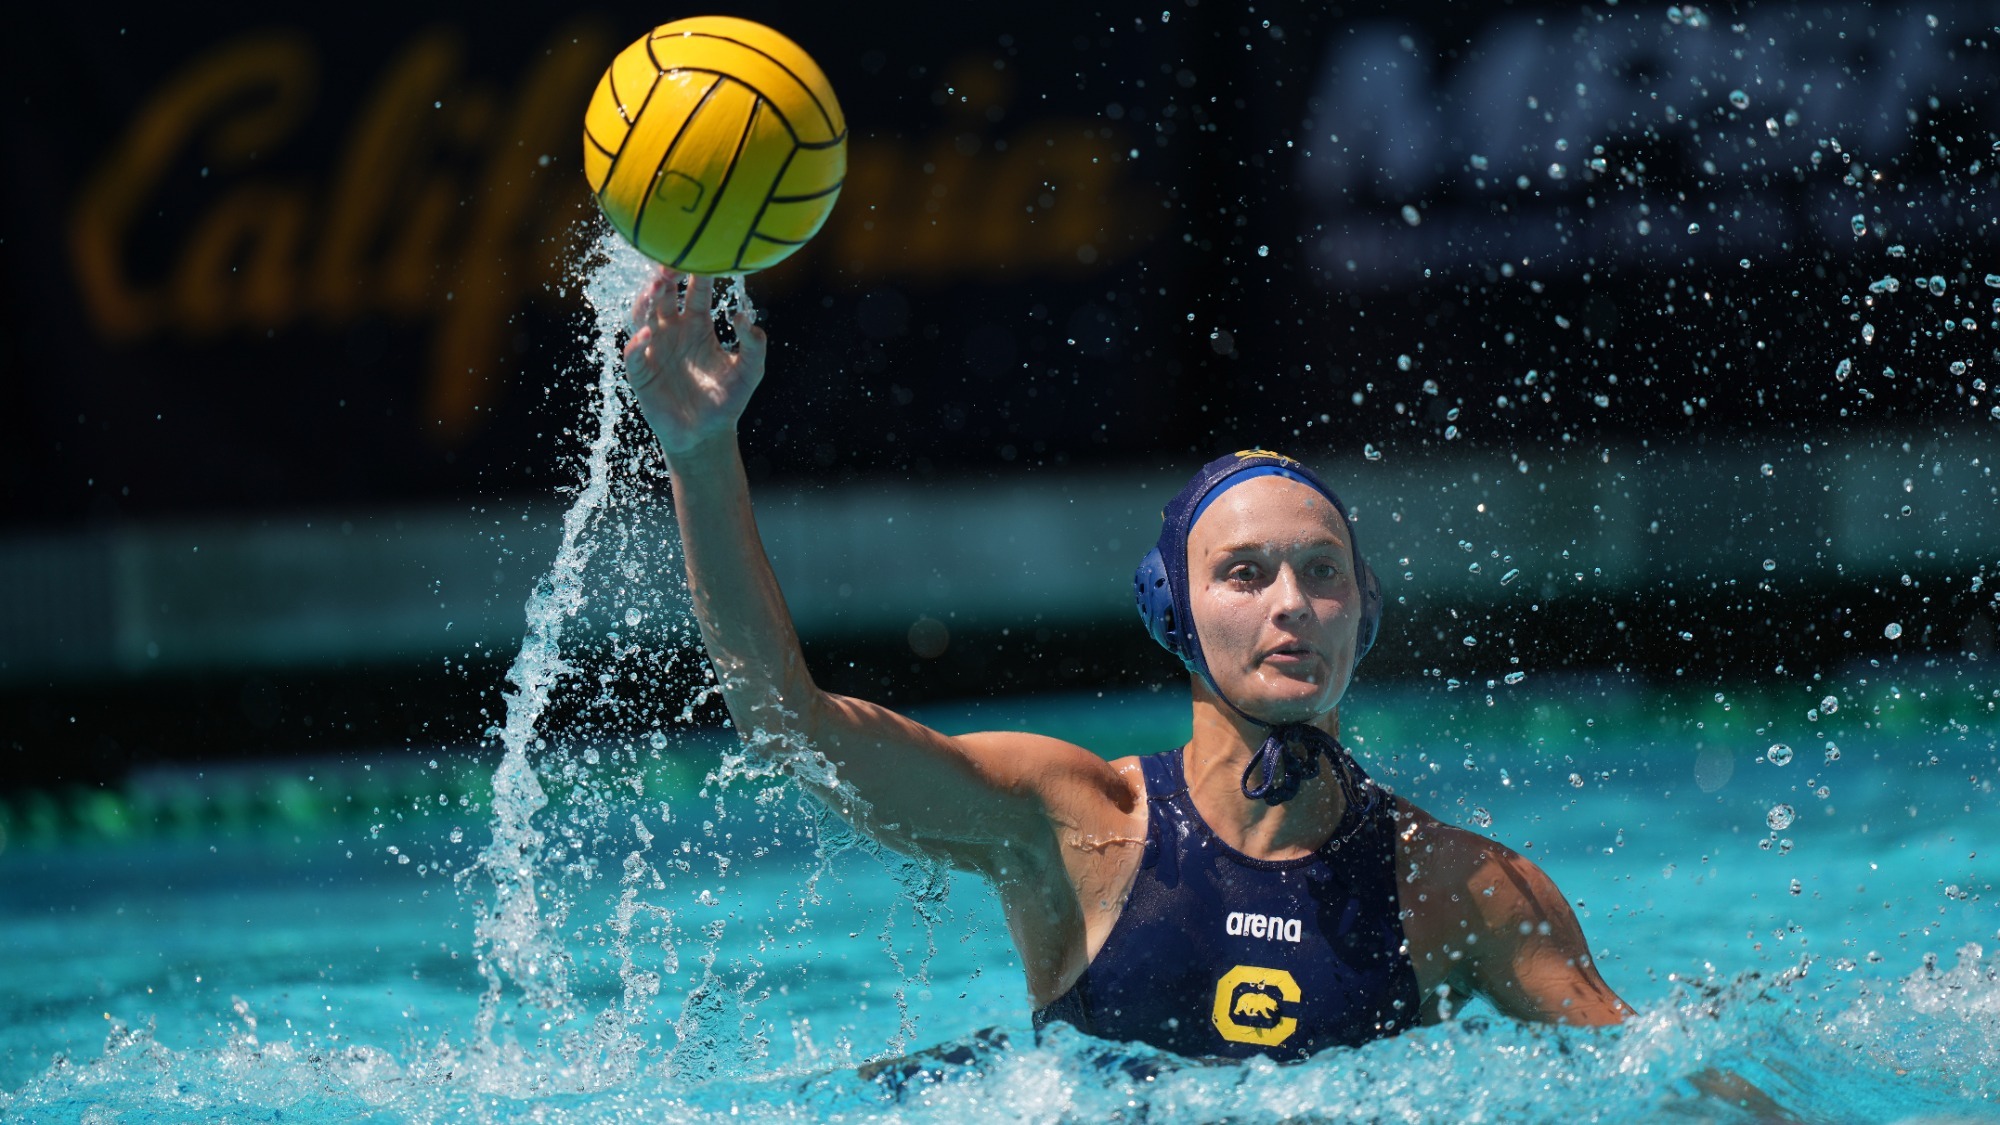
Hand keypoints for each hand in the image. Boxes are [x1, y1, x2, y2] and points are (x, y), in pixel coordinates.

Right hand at [622, 266, 767, 455]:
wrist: (707, 435)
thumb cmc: (729, 400)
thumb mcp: (750, 372)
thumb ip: (754, 346)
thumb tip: (744, 317)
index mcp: (698, 324)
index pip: (696, 290)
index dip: (698, 272)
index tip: (704, 254)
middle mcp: (673, 329)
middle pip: (664, 294)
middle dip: (665, 276)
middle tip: (670, 261)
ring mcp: (655, 348)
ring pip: (642, 315)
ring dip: (646, 299)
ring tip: (657, 287)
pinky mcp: (642, 373)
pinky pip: (634, 353)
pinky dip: (637, 343)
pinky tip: (648, 335)